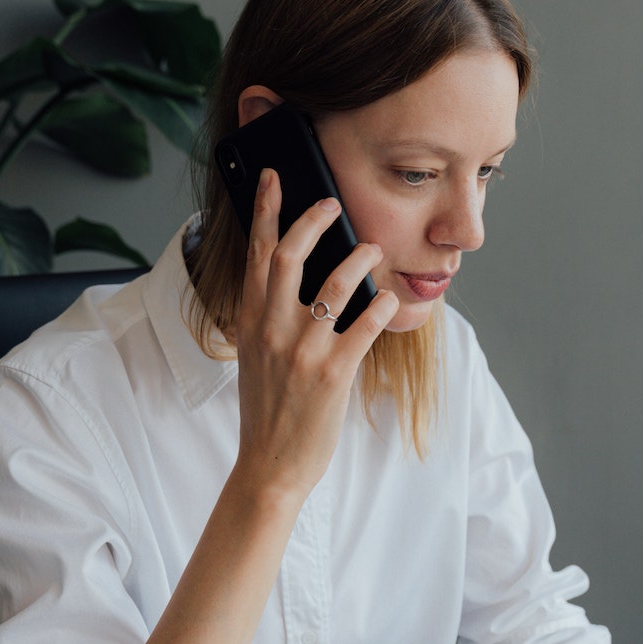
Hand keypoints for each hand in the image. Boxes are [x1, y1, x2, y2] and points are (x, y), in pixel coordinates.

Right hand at [233, 169, 397, 503]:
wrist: (269, 465)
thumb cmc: (267, 409)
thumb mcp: (255, 356)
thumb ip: (268, 317)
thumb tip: (293, 280)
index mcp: (250, 322)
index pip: (255, 253)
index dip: (264, 210)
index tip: (273, 178)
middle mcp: (272, 330)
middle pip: (288, 253)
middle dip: (313, 219)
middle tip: (333, 203)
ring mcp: (302, 351)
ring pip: (334, 284)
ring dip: (359, 258)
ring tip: (373, 251)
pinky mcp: (333, 374)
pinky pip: (364, 326)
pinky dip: (382, 307)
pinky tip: (391, 302)